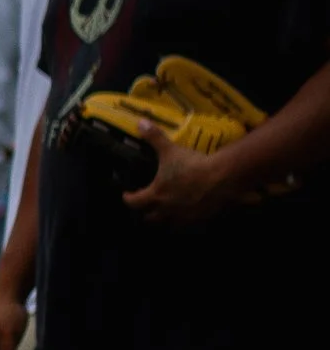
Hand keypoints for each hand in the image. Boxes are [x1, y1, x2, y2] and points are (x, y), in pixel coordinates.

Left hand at [120, 120, 236, 225]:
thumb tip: (140, 123)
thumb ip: (154, 138)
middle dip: (147, 214)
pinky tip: (191, 216)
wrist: (223, 177)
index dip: (128, 199)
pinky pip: (192, 226)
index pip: (135, 202)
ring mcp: (186, 217)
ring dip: (167, 221)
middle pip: (151, 219)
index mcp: (157, 194)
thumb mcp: (170, 150)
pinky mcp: (203, 219)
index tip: (126, 195)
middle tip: (146, 207)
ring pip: (171, 225)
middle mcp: (168, 209)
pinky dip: (188, 222)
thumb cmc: (192, 164)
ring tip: (167, 214)